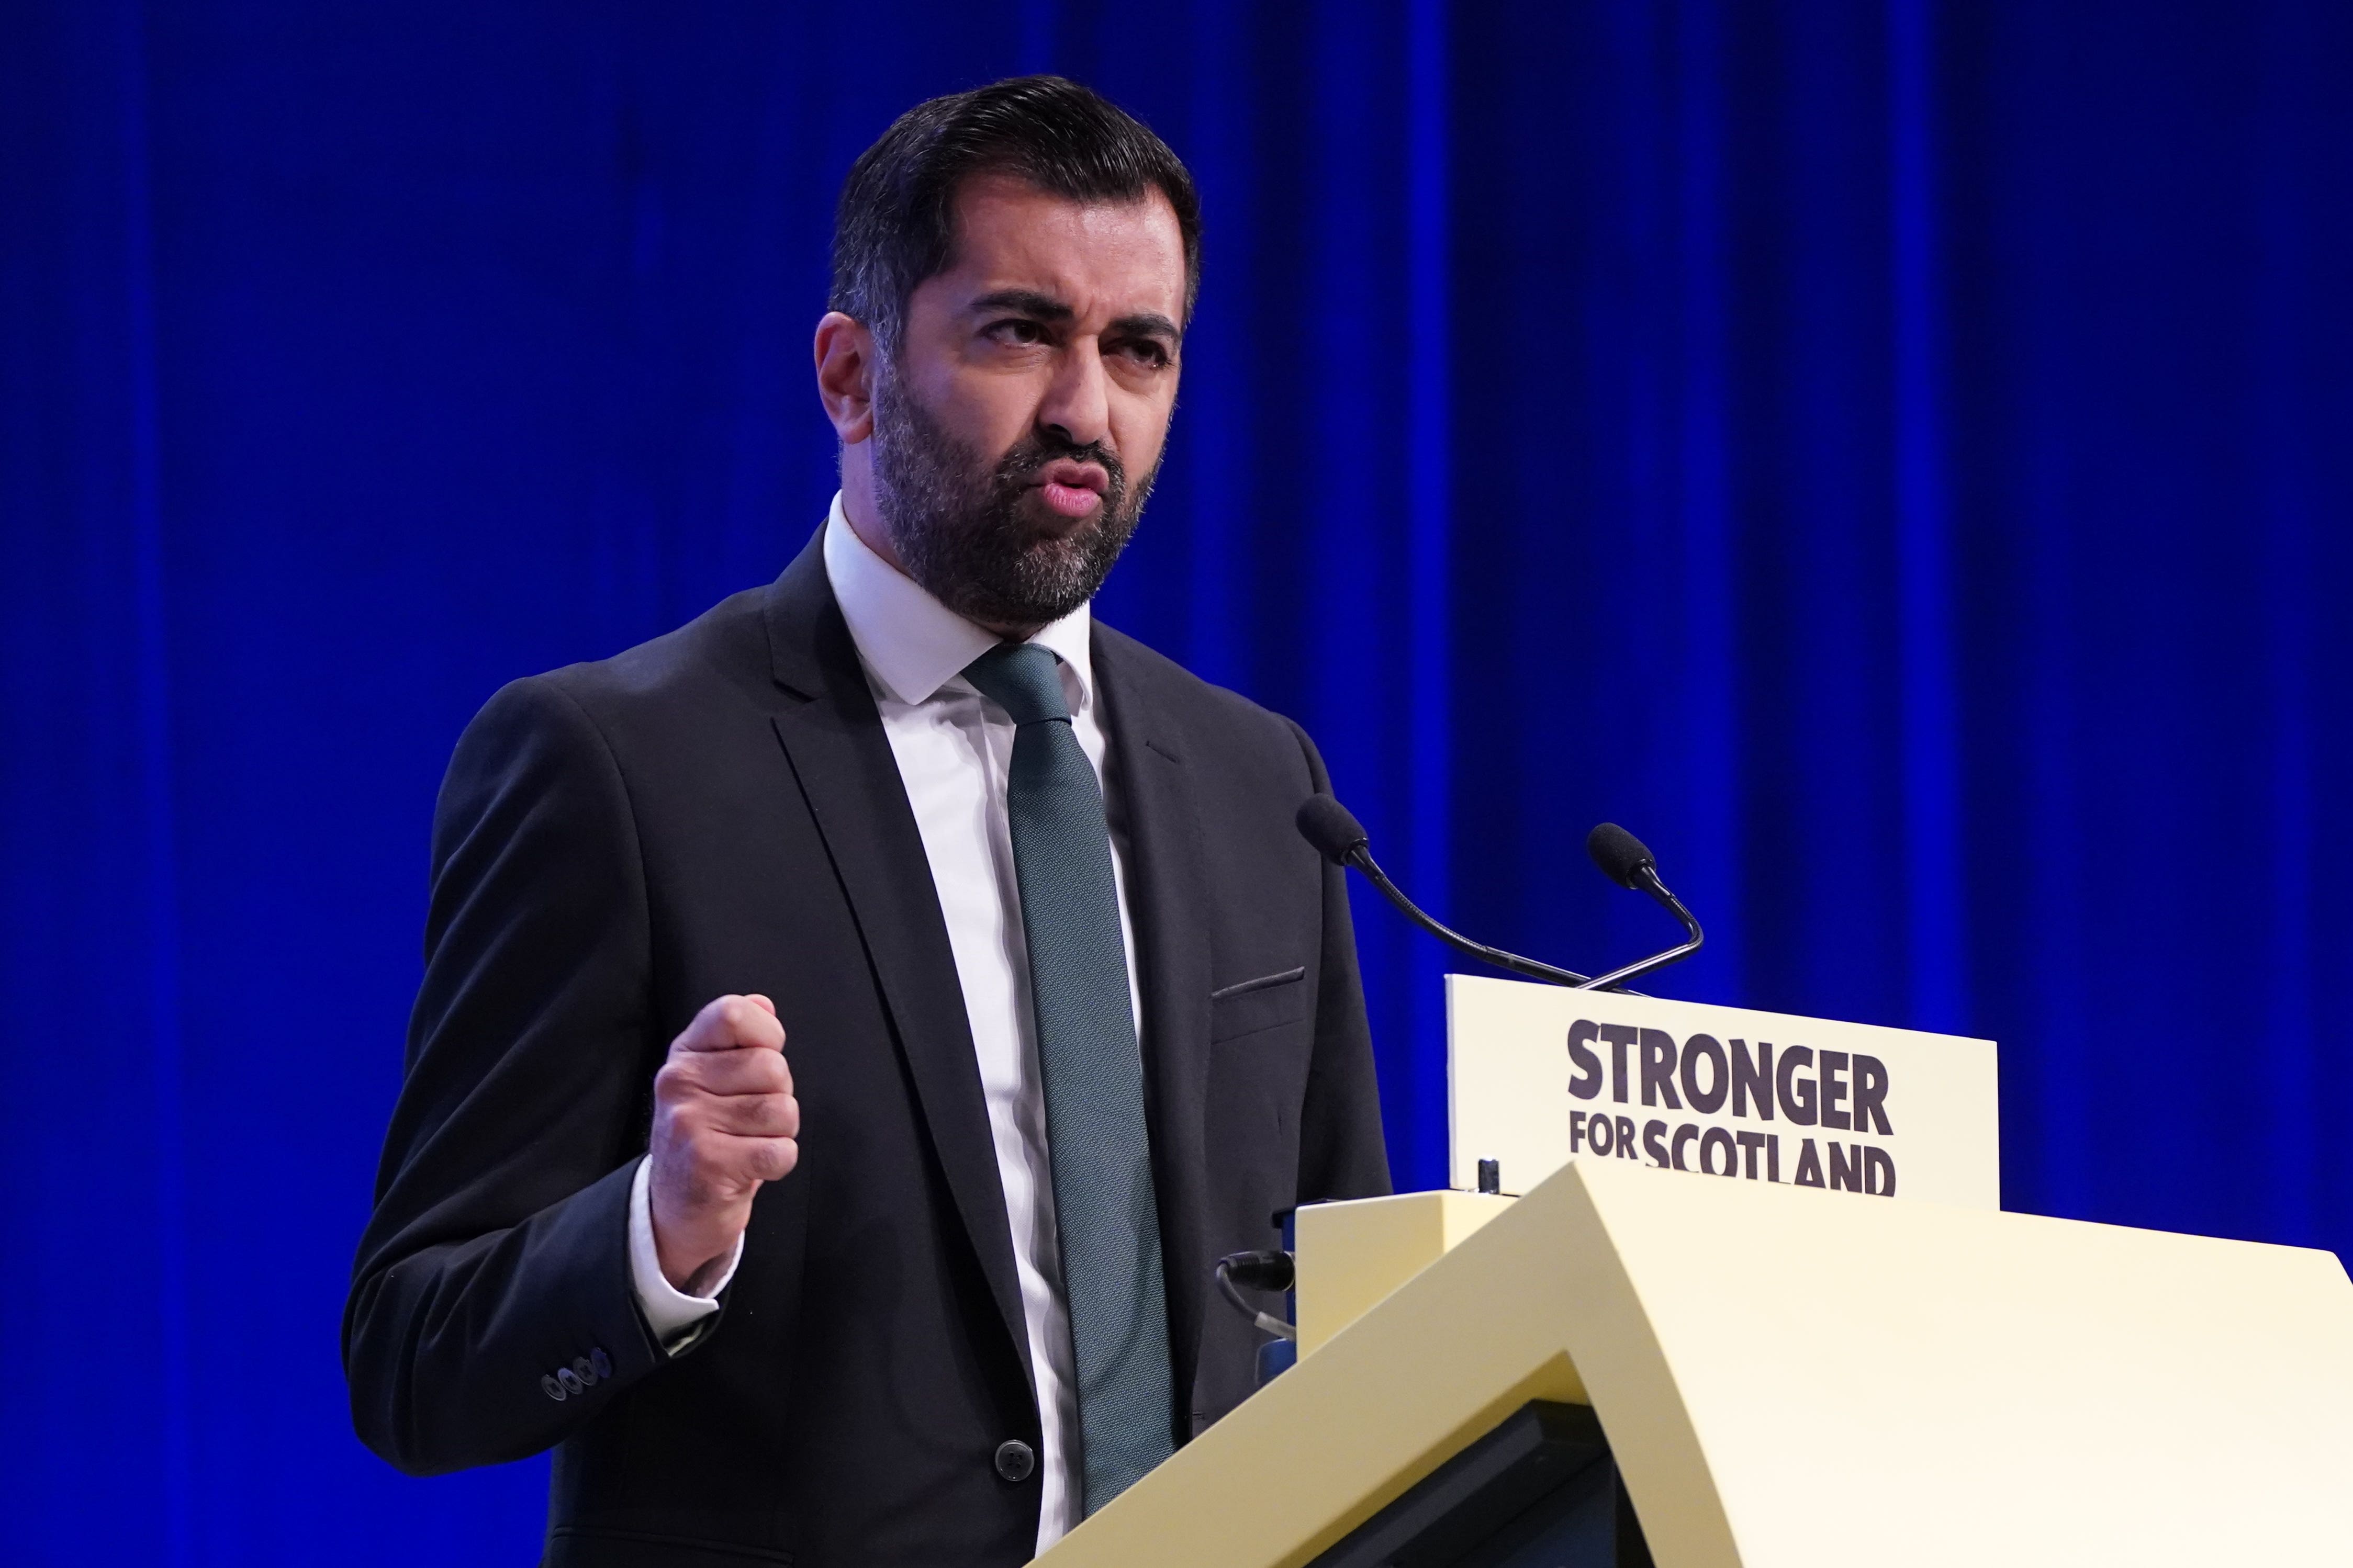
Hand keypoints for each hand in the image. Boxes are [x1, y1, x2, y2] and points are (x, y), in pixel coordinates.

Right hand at [649, 994, 798, 1292]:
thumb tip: (763, 1004)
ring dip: (780, 1131)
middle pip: (772, 1067)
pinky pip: (780, 1151)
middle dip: (779, 1094)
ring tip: (750, 1141)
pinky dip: (780, 1162)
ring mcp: (689, 1123)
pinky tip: (754, 1165)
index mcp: (684, 1054)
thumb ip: (740, 1037)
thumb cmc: (709, 1132)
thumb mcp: (714, 1077)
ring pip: (782, 1110)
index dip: (767, 1034)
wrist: (677, 1204)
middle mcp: (679, 1083)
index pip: (733, 1013)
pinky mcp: (707, 1165)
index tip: (762, 1058)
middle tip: (751, 1118)